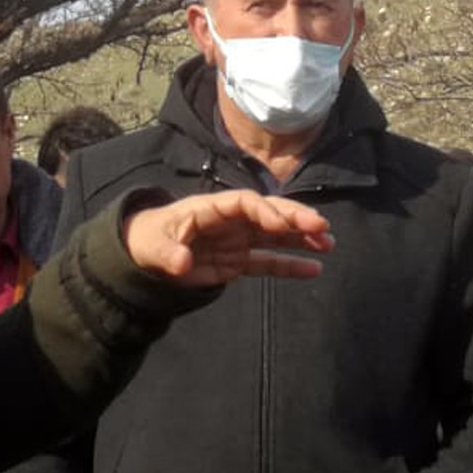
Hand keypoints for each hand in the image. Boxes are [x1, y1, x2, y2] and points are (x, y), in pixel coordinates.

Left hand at [122, 189, 332, 286]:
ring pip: (275, 236)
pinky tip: (315, 269)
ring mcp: (236, 240)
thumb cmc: (148, 240)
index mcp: (211, 209)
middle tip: (322, 227)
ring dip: (301, 238)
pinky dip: (290, 265)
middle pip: (267, 214)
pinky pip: (268, 262)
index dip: (266, 211)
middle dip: (294, 218)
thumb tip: (183, 263)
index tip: (285, 223)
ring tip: (328, 244)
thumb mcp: (152, 247)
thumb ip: (169, 254)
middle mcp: (230, 221)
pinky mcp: (237, 261)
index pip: (244, 203)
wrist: (144, 254)